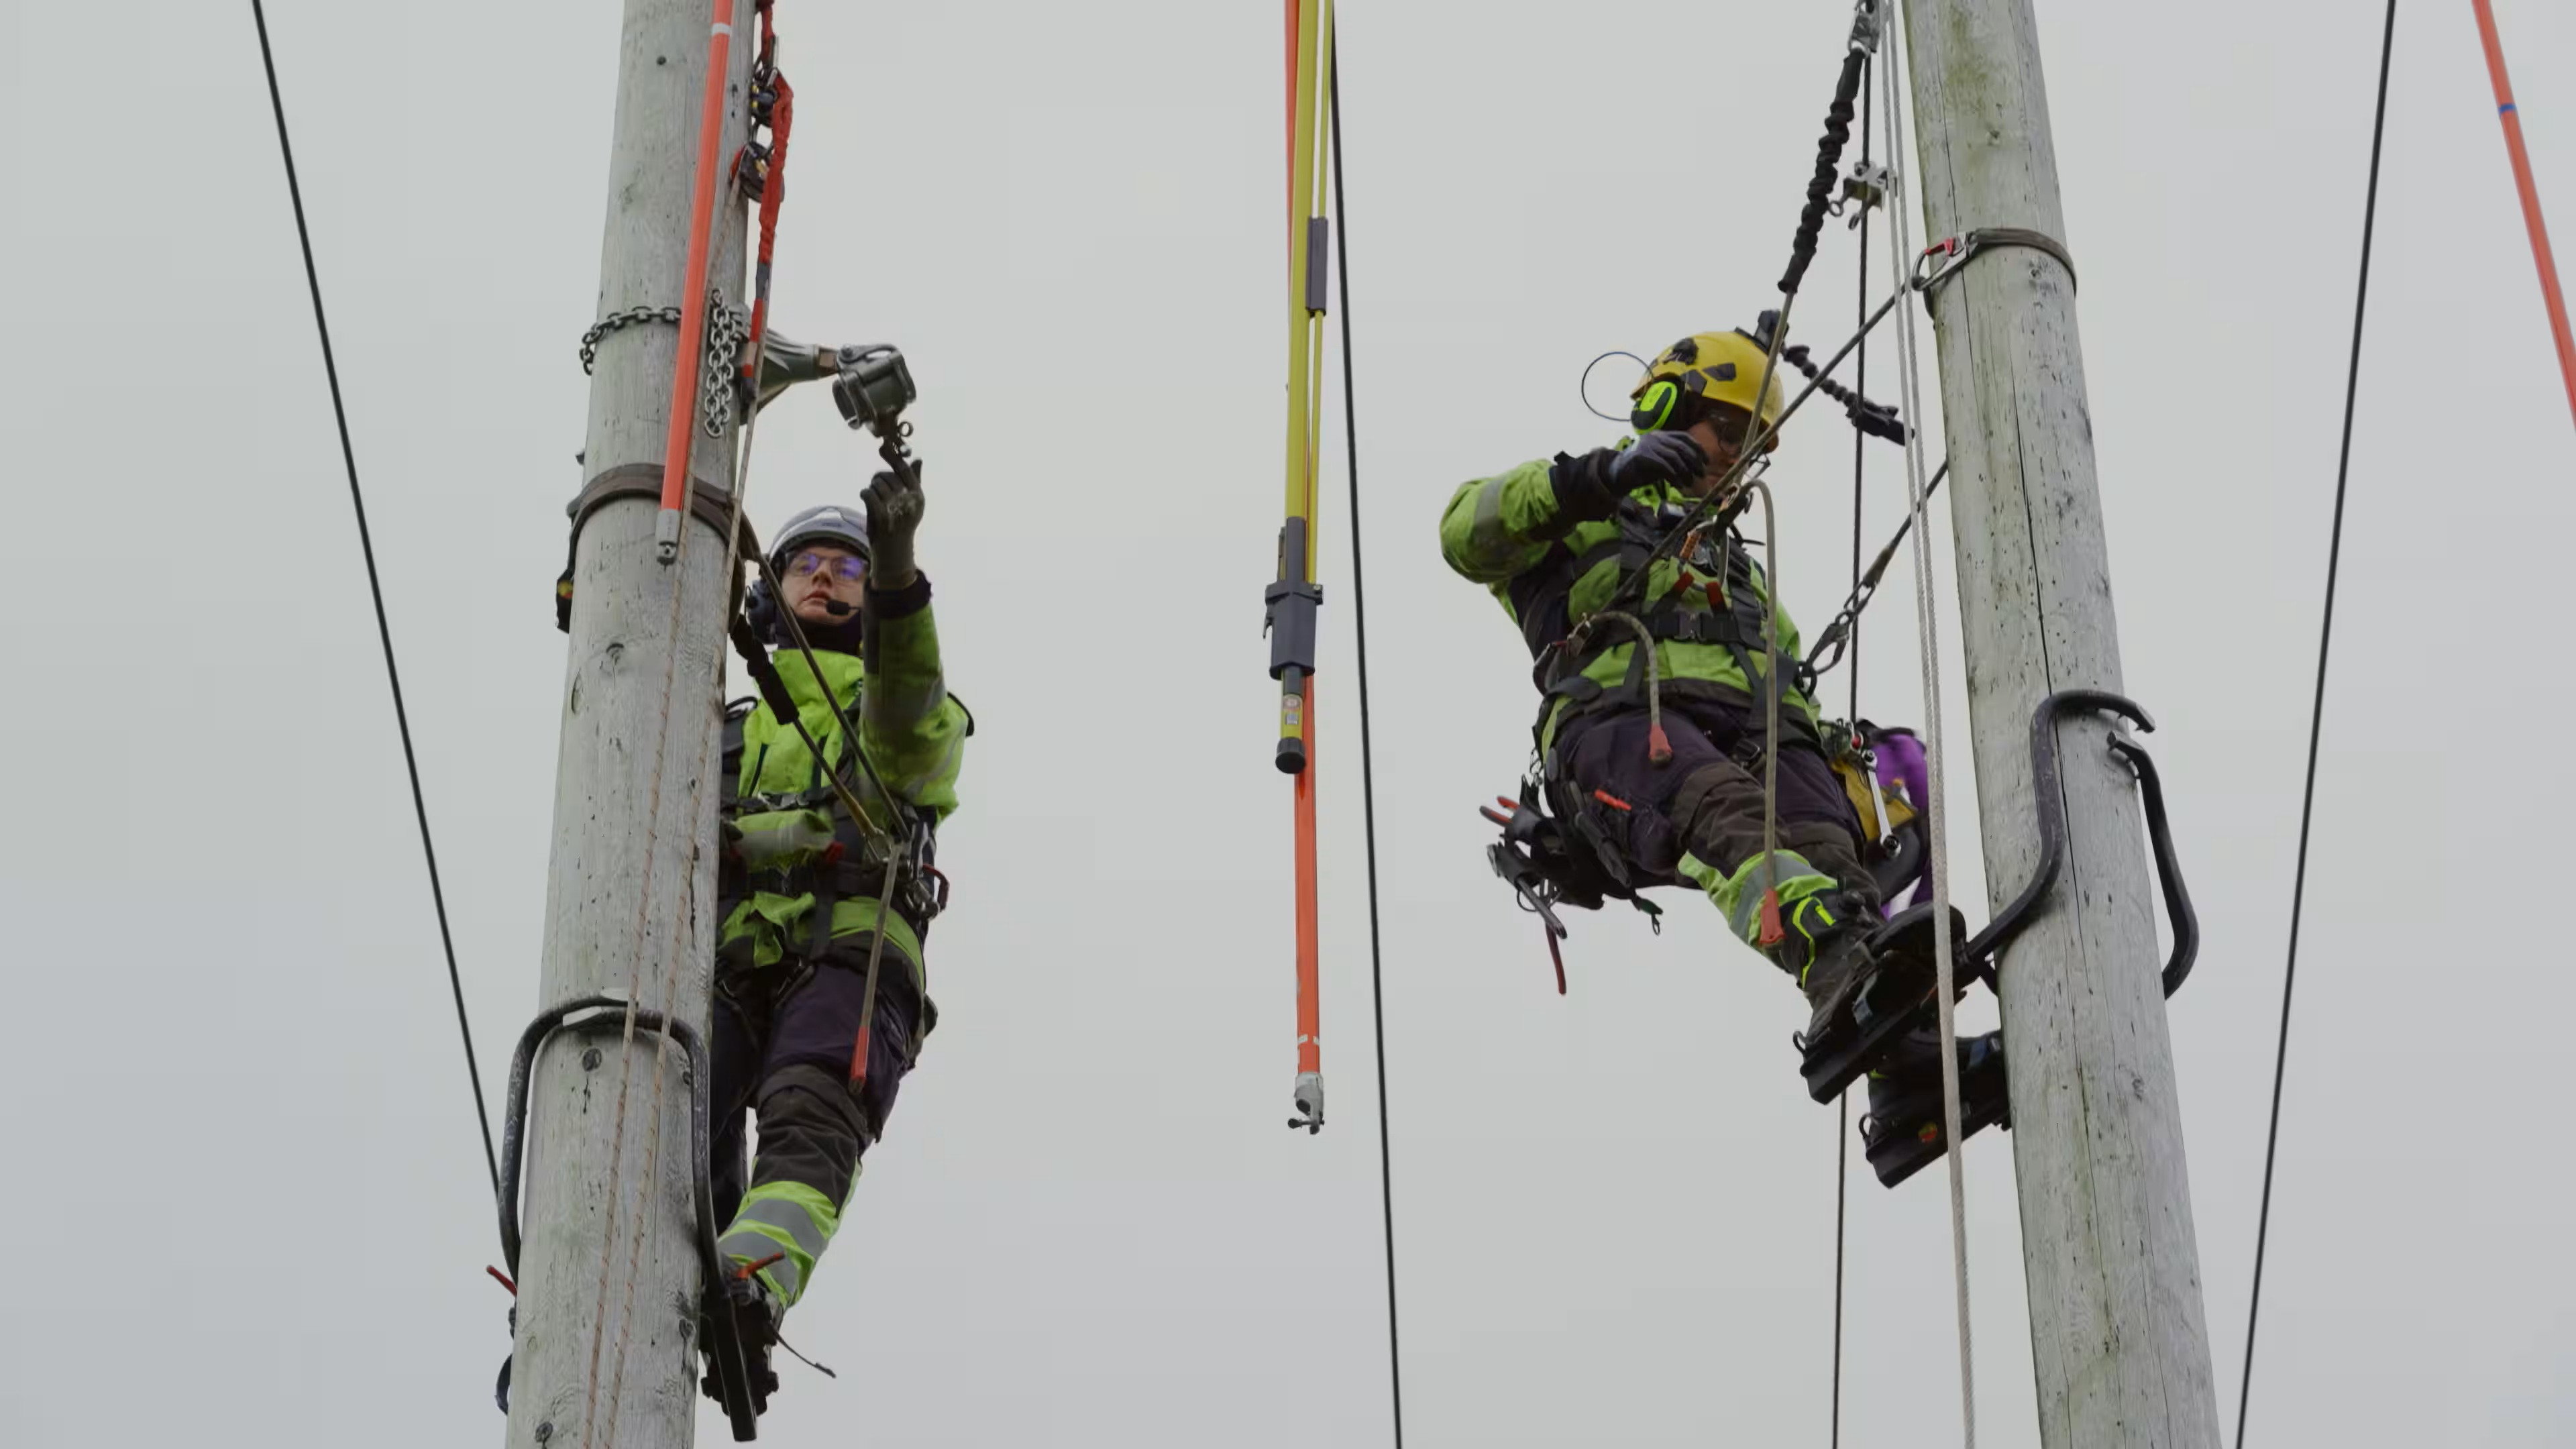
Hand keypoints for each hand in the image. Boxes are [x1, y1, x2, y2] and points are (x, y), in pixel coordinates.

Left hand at [861, 460, 923, 590]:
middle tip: (878, 491)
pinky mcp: (880, 515)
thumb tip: (919, 459)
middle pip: (886, 476)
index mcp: (918, 495)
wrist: (895, 551)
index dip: (892, 456)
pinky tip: (865, 499)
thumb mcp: (912, 503)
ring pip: (876, 484)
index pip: (904, 470)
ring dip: (872, 490)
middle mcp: (908, 500)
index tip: (882, 446)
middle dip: (878, 480)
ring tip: (875, 501)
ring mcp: (894, 508)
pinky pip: (867, 493)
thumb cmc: (902, 524)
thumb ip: (914, 480)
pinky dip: (864, 494)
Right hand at [1607, 430, 1707, 492]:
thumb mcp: (1661, 462)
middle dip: (1694, 461)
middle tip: (1701, 474)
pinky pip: (1664, 466)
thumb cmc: (1640, 470)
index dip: (1698, 449)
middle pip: (1682, 446)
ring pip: (1674, 457)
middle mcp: (1655, 437)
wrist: (1616, 475)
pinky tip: (1679, 485)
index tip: (1706, 462)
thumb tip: (1696, 469)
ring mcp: (1648, 445)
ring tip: (1690, 483)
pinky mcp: (1642, 456)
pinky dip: (1674, 476)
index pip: (1684, 437)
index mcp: (1660, 435)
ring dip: (1685, 471)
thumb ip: (1675, 461)